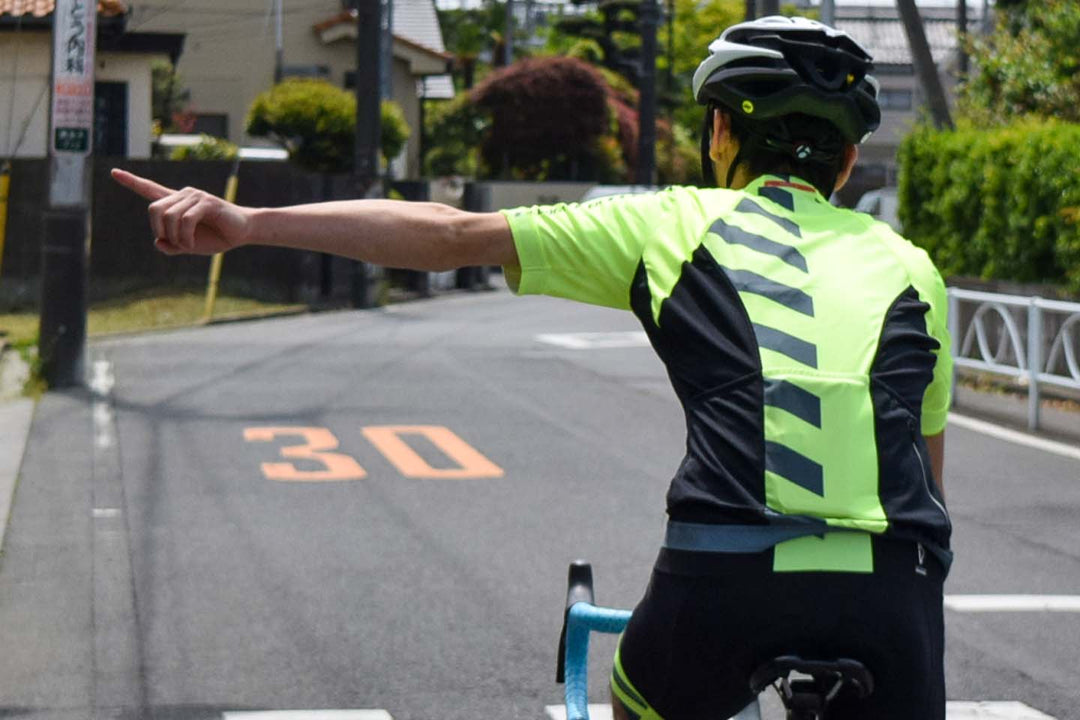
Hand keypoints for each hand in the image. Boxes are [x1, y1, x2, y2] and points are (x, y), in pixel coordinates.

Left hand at [111, 168, 252, 255]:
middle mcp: (183, 195)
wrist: (242, 232)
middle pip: (154, 209)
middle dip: (160, 230)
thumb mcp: (188, 246)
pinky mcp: (206, 202)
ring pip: (169, 216)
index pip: (150, 189)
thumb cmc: (216, 237)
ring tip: (187, 246)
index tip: (114, 172)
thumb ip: (171, 245)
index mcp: (176, 203)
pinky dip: (184, 236)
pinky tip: (191, 245)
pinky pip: (185, 220)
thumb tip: (158, 241)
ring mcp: (194, 196)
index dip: (132, 182)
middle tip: (175, 244)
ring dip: (175, 237)